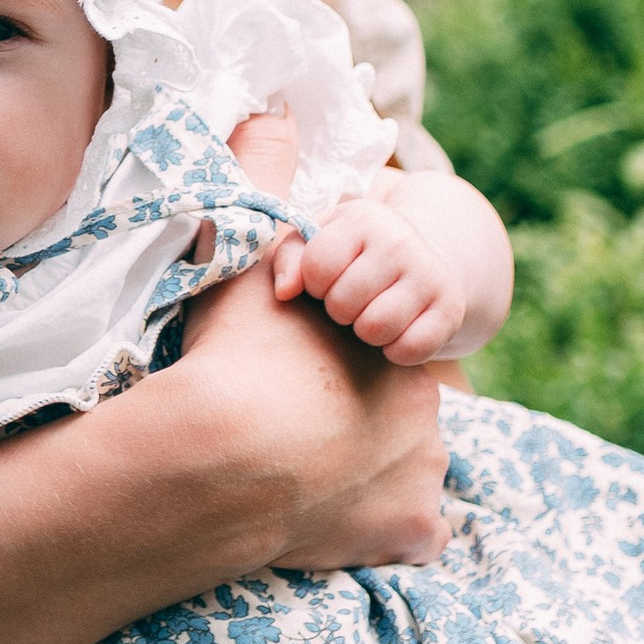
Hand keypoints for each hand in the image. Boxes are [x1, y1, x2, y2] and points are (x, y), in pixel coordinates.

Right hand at [181, 110, 448, 571]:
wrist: (217, 456)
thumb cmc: (232, 356)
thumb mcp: (248, 259)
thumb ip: (265, 178)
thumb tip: (274, 108)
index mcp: (394, 347)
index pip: (380, 356)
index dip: (336, 368)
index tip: (294, 381)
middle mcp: (426, 407)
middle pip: (396, 415)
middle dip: (357, 422)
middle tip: (295, 433)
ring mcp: (422, 475)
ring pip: (406, 475)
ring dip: (369, 477)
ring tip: (304, 480)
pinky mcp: (408, 532)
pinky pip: (407, 535)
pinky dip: (378, 532)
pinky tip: (333, 522)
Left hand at [273, 191, 469, 364]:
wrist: (423, 257)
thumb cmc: (355, 254)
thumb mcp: (319, 241)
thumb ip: (289, 259)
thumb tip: (285, 292)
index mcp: (363, 217)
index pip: (317, 267)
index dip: (314, 283)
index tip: (328, 278)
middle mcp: (401, 240)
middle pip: (343, 303)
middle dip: (339, 309)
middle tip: (353, 299)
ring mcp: (430, 274)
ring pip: (375, 329)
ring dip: (365, 331)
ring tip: (371, 312)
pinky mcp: (451, 309)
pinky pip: (410, 349)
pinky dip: (396, 350)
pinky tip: (396, 330)